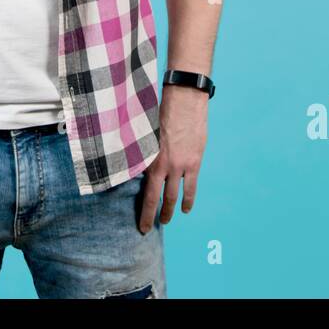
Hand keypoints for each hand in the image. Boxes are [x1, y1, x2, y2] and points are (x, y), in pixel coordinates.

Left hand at [138, 84, 207, 232]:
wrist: (184, 100)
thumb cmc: (161, 111)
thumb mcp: (145, 134)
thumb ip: (142, 153)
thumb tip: (135, 167)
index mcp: (149, 160)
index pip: (146, 195)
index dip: (144, 213)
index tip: (142, 226)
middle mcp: (163, 166)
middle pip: (158, 199)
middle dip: (154, 215)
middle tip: (149, 227)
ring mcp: (180, 166)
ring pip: (174, 195)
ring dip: (171, 210)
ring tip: (167, 220)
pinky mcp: (194, 161)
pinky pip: (191, 186)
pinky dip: (188, 199)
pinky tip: (186, 208)